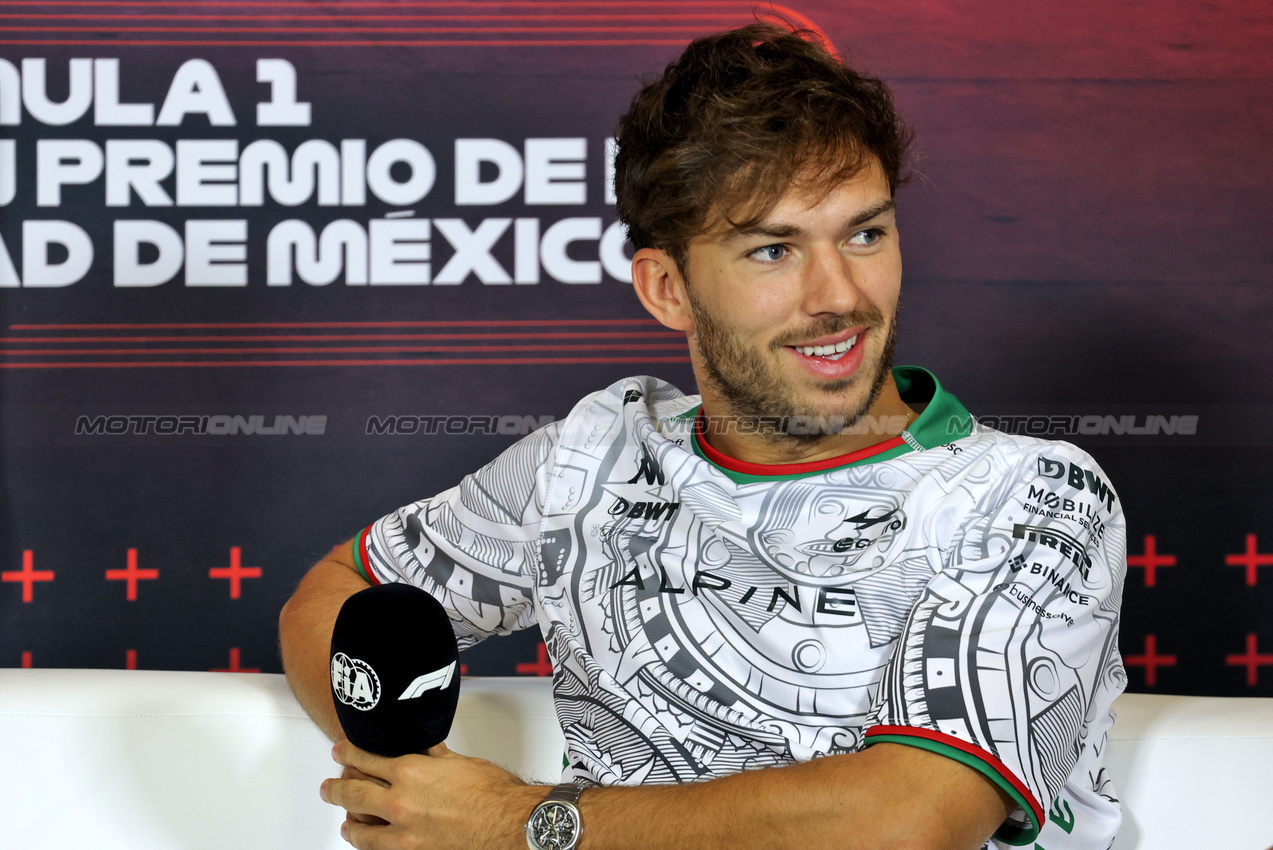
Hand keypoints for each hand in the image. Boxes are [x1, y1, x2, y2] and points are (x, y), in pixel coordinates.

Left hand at [321, 740, 544, 849]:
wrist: (510, 823)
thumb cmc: (493, 794)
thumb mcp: (459, 761)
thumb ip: (434, 755)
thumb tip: (422, 748)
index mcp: (411, 773)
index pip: (366, 759)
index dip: (349, 753)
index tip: (342, 751)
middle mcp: (401, 803)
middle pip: (354, 792)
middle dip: (337, 787)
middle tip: (330, 785)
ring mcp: (405, 834)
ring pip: (361, 828)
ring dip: (348, 820)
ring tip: (344, 817)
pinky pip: (379, 849)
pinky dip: (368, 843)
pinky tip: (366, 840)